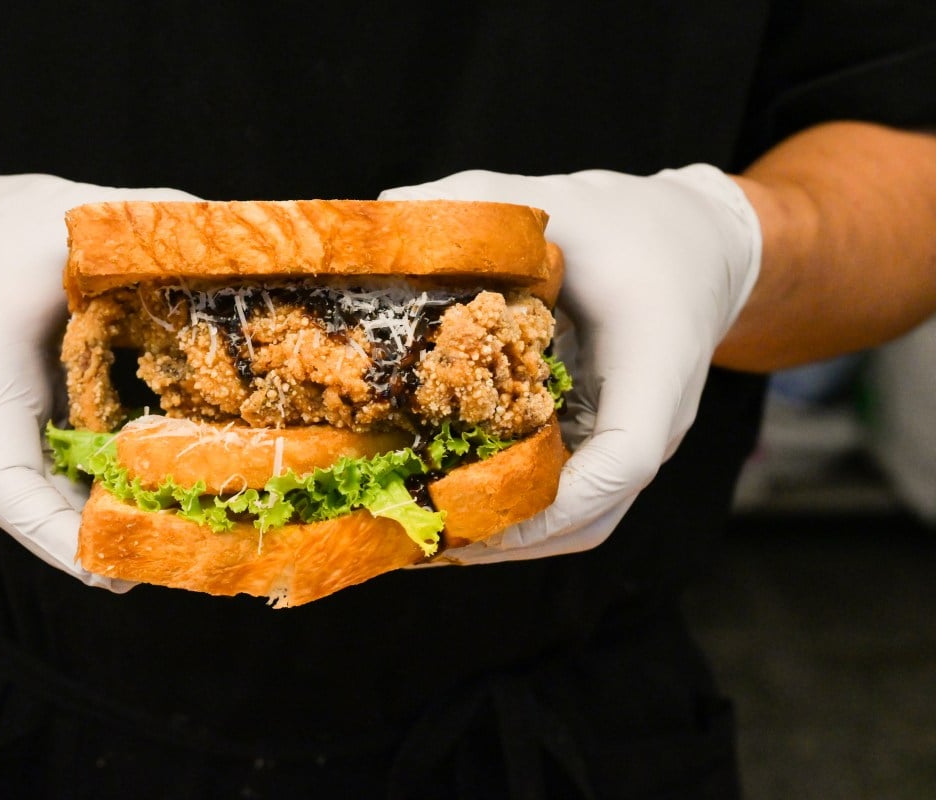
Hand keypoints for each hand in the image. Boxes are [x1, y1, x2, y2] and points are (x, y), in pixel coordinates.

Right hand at [0, 153, 197, 588]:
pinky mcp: (21, 436)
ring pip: (53, 504)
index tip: (110, 570)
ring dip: (116, 523)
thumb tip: (225, 231)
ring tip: (193, 540)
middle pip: (39, 512)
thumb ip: (141, 217)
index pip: (6, 484)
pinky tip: (176, 492)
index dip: (57, 535)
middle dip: (107, 542)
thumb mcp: (63, 212)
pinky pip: (65, 478)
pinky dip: (114, 489)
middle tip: (186, 558)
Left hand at [380, 166, 760, 563]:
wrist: (700, 246)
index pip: (623, 459)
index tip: (469, 506)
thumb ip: (480, 198)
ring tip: (424, 539)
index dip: (550, 498)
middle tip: (418, 539)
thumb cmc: (637, 226)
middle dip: (504, 539)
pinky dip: (515, 515)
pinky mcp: (611, 444)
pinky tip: (453, 504)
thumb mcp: (560, 201)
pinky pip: (569, 499)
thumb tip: (387, 213)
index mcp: (657, 364)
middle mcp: (654, 422)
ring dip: (505, 539)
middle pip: (590, 517)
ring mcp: (633, 442)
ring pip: (579, 522)